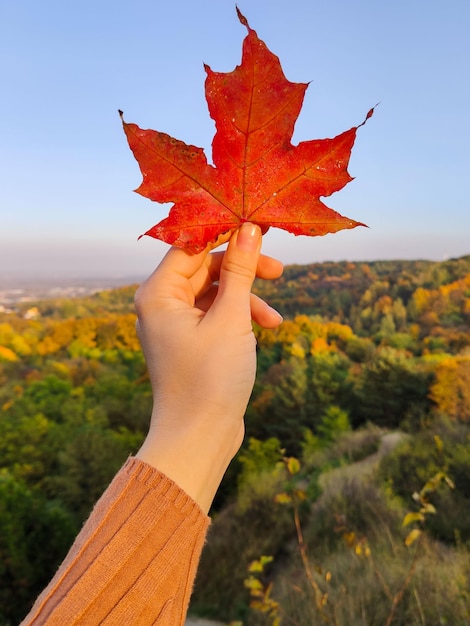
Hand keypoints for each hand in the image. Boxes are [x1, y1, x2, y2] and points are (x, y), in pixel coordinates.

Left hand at [135, 223, 282, 511]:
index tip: (259, 226)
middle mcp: (161, 305)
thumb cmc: (209, 378)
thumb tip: (248, 229)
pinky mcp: (190, 343)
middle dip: (242, 270)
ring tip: (274, 318)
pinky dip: (239, 318)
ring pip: (214, 293)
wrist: (198, 439)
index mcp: (158, 293)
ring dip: (246, 298)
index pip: (192, 245)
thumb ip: (240, 271)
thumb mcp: (230, 318)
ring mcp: (175, 325)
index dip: (226, 233)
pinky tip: (265, 329)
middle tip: (280, 269)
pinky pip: (215, 316)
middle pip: (205, 268)